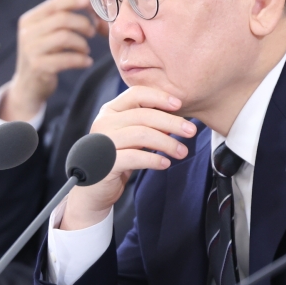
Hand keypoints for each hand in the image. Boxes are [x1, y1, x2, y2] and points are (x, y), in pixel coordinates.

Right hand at [0, 0, 95, 121]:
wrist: (28, 86)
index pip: (54, 4)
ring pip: (65, 37)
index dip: (74, 1)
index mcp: (29, 20)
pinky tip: (86, 62)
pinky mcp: (38, 67)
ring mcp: (31, 50)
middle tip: (92, 32)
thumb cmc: (42, 55)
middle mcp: (27, 33)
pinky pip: (66, 59)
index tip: (90, 2)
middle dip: (83, 24)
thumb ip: (53, 13)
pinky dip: (81, 60)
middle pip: (62, 19)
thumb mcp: (43, 33)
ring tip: (86, 49)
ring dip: (82, 43)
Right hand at [60, 86, 196, 230]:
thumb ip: (146, 124)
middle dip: (172, 122)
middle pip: (144, 115)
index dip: (159, 97)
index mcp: (110, 110)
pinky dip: (154, 159)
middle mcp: (104, 122)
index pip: (136, 94)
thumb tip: (177, 119)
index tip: (179, 105)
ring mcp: (103, 142)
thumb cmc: (116, 158)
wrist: (93, 189)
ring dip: (167, 143)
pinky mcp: (105, 163)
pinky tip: (166, 163)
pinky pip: (135, 157)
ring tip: (182, 151)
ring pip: (142, 135)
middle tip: (192, 131)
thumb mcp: (130, 136)